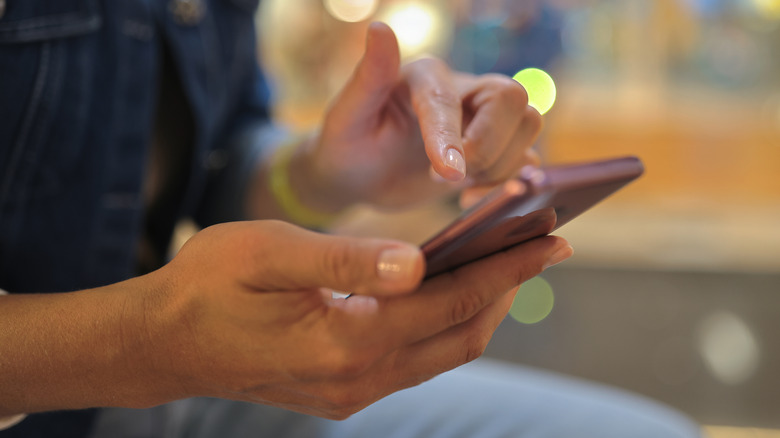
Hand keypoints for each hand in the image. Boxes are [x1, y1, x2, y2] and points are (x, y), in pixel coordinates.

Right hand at [142, 220, 571, 418]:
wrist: (165, 345)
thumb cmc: (208, 287)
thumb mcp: (267, 253)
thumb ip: (343, 259)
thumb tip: (416, 262)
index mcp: (344, 341)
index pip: (450, 300)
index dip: (504, 268)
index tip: (551, 238)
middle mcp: (358, 379)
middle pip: (462, 334)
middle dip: (508, 288)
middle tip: (544, 244)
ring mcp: (353, 393)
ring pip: (445, 352)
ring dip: (482, 307)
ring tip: (508, 264)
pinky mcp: (345, 393)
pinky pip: (417, 360)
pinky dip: (447, 325)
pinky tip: (451, 291)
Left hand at [299, 22, 541, 209]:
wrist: (359, 176)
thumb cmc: (347, 144)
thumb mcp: (346, 115)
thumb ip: (368, 76)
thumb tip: (378, 28)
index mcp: (426, 76)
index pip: (451, 99)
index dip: (452, 138)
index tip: (446, 174)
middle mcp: (462, 90)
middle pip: (513, 99)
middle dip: (489, 147)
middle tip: (449, 180)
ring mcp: (482, 121)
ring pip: (528, 125)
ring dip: (500, 167)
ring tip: (456, 189)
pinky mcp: (493, 151)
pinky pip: (526, 159)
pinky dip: (508, 183)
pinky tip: (468, 198)